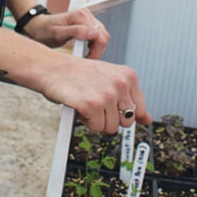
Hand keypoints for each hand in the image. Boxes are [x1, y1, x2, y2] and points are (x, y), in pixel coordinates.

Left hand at [24, 7, 109, 57]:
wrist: (38, 27)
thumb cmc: (45, 31)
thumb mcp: (58, 34)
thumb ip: (76, 32)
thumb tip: (94, 33)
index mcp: (80, 16)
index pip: (99, 35)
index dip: (96, 51)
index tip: (87, 60)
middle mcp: (86, 14)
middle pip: (103, 36)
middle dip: (97, 50)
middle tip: (87, 60)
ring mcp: (87, 17)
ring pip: (102, 36)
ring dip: (97, 48)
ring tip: (86, 56)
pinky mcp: (87, 22)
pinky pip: (98, 35)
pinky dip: (95, 45)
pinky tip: (86, 50)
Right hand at [34, 53, 149, 133]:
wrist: (50, 68)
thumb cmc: (77, 74)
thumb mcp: (108, 80)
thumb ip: (129, 99)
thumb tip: (147, 119)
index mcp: (128, 76)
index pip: (138, 110)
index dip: (122, 112)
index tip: (110, 107)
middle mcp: (120, 84)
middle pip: (126, 122)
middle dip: (110, 118)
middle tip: (96, 103)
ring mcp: (106, 94)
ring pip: (111, 127)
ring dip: (97, 120)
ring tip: (86, 102)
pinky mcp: (92, 105)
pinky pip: (96, 127)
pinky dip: (86, 121)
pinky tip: (80, 105)